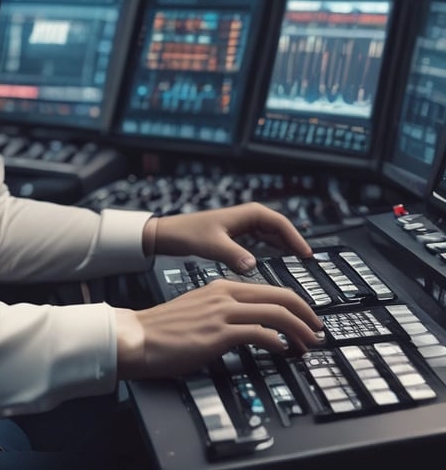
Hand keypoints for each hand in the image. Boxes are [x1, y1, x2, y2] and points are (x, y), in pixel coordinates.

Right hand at [116, 278, 323, 380]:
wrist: (139, 336)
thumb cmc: (165, 329)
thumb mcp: (199, 310)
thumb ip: (224, 312)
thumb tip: (250, 326)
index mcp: (221, 287)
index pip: (269, 289)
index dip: (294, 304)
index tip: (306, 319)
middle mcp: (225, 295)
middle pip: (279, 296)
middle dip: (306, 314)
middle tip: (319, 330)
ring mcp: (222, 313)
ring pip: (275, 313)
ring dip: (300, 330)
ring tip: (310, 345)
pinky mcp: (219, 333)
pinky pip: (259, 333)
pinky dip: (278, 342)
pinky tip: (284, 351)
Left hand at [146, 202, 312, 273]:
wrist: (171, 234)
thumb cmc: (189, 233)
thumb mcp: (212, 245)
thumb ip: (233, 255)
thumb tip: (253, 265)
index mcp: (248, 214)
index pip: (281, 223)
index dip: (297, 238)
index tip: (307, 254)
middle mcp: (249, 217)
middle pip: (281, 229)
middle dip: (295, 243)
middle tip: (309, 263)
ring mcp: (245, 226)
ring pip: (274, 236)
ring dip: (287, 247)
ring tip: (300, 265)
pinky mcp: (240, 236)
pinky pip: (265, 242)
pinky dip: (275, 250)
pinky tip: (280, 262)